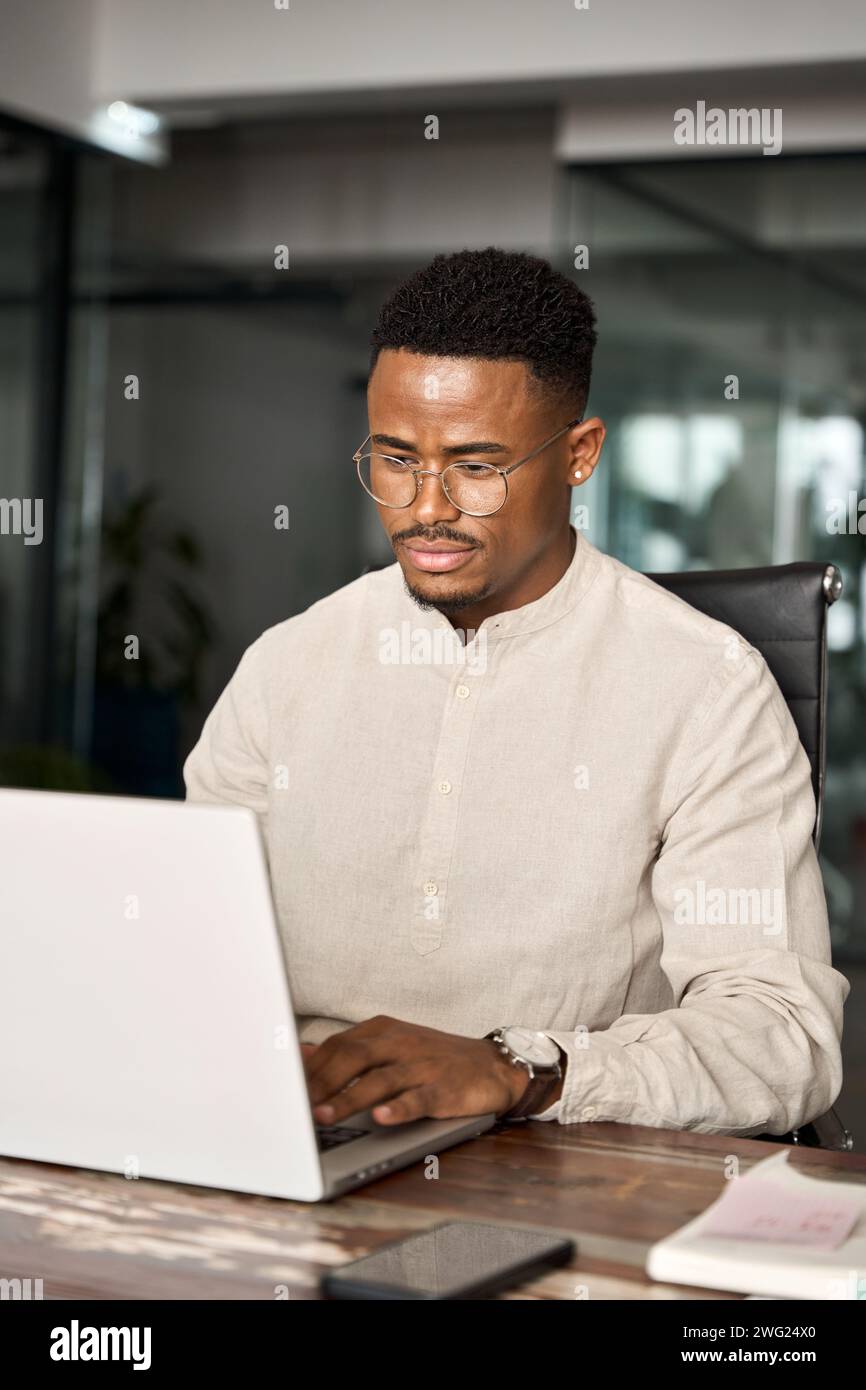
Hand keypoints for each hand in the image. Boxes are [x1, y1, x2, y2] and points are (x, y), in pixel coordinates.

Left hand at [300, 1016, 531, 1125]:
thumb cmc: (433, 1059)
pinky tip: (381, 1117)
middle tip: (296, 1106)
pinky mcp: (444, 1088)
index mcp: (384, 1031)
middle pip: (354, 1056)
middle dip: (322, 1081)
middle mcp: (401, 1043)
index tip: (285, 1089)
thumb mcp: (389, 1047)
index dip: (310, 1068)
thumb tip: (300, 1054)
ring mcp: (423, 1065)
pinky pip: (418, 1098)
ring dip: (349, 1098)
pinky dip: (399, 1108)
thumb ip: (346, 1051)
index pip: (338, 1045)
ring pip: (380, 1079)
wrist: (492, 1066)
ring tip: (324, 1116)